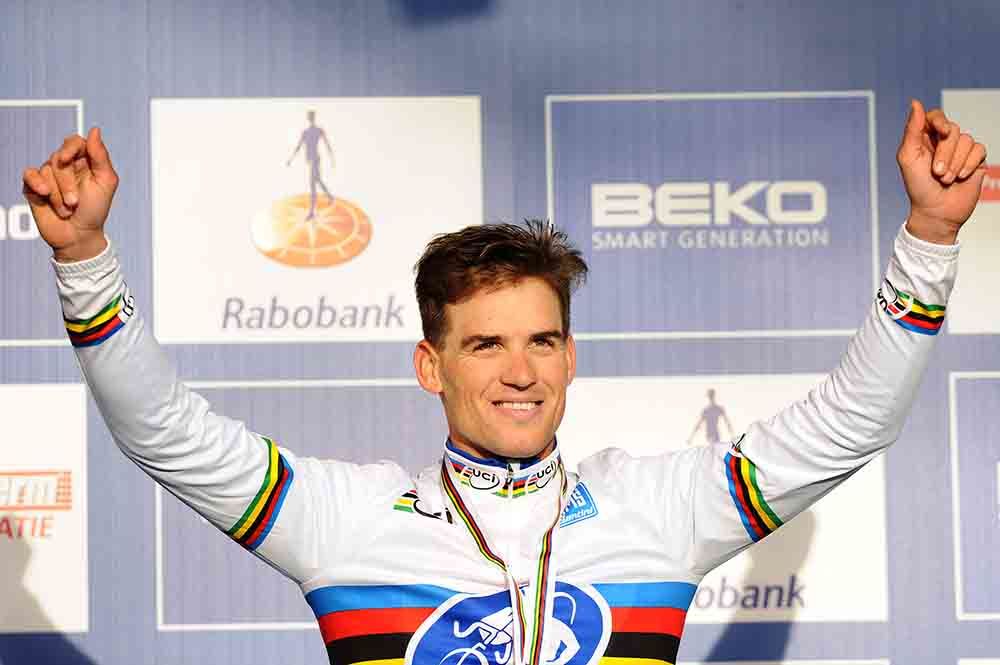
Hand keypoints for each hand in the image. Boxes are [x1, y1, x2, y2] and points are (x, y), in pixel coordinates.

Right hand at [22, 128, 118, 261]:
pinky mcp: (33, 186)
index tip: (66, 160)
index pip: (74, 142)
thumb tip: (95, 130)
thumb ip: (101, 156)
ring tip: (66, 209)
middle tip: (75, 203)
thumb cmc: (95, 210)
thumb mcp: (105, 183)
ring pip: (46, 170)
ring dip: (57, 194)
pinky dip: (37, 184)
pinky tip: (43, 194)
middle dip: (67, 183)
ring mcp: (49, 175)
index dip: (69, 149)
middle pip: (58, 157)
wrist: (78, 236)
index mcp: (85, 162)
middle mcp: (65, 166)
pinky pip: (29, 175)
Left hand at [897, 100, 987, 243]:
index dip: (940, 121)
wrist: (936, 212)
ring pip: (966, 140)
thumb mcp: (908, 158)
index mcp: (924, 138)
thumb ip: (912, 130)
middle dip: (945, 153)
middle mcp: (943, 141)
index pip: (936, 116)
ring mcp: (960, 150)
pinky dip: (969, 164)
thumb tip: (916, 102)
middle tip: (937, 173)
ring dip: (956, 163)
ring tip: (946, 179)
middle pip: (953, 129)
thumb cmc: (917, 186)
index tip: (942, 132)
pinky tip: (962, 177)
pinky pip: (979, 149)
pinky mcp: (976, 160)